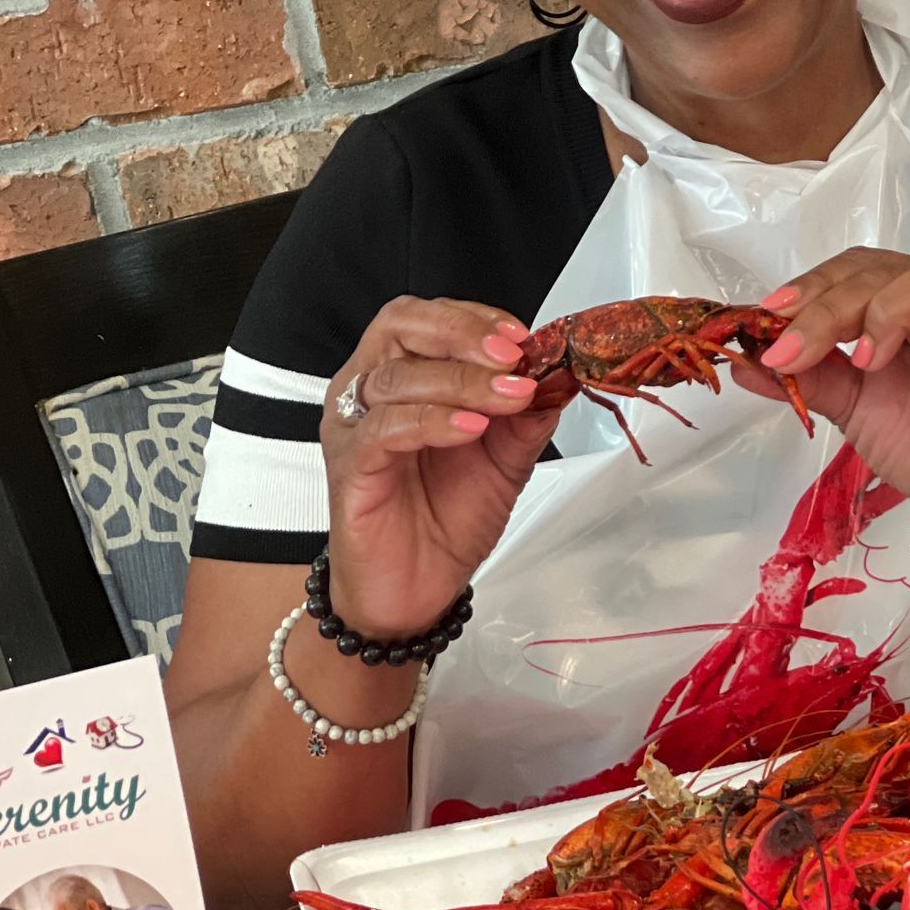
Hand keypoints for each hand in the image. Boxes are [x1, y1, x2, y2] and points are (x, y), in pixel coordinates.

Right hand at [321, 298, 561, 638]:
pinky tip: (470, 430)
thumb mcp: (503, 462)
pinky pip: (384, 429)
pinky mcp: (350, 467)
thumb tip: (559, 378)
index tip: (525, 337)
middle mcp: (369, 391)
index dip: (475, 318)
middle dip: (463, 334)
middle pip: (400, 328)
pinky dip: (432, 421)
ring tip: (508, 397)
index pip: (427, 318)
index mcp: (403, 377)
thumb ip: (525, 419)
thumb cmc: (445, 520)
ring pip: (397, 378)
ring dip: (461, 381)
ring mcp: (353, 427)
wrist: (415, 591)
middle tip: (513, 356)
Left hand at [738, 253, 909, 561]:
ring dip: (895, 306)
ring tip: (867, 357)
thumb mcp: (851, 409)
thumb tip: (743, 363)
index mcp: (895, 310)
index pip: (851, 273)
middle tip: (793, 350)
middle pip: (886, 272)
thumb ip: (807, 380)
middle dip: (830, 306)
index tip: (766, 320)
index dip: (809, 288)